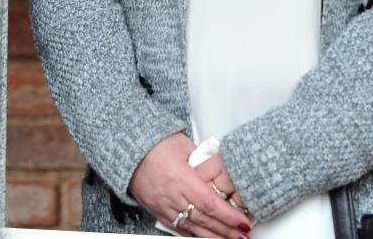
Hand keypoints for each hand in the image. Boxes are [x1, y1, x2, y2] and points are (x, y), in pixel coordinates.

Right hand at [128, 133, 253, 237]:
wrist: (129, 147)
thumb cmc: (155, 142)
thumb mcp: (184, 145)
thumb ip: (204, 160)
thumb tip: (221, 170)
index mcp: (180, 177)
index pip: (210, 203)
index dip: (228, 216)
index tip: (243, 221)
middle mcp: (171, 195)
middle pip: (203, 219)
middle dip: (226, 230)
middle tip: (243, 235)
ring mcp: (162, 205)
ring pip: (191, 228)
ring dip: (212, 236)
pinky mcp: (156, 210)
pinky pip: (176, 228)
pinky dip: (192, 234)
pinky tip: (205, 237)